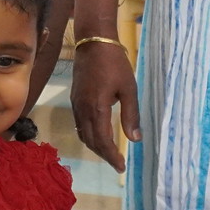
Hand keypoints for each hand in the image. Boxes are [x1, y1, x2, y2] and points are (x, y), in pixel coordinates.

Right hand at [72, 41, 139, 172]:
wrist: (93, 42)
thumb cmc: (114, 63)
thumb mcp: (128, 88)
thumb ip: (131, 115)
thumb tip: (135, 140)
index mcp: (97, 108)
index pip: (103, 141)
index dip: (112, 156)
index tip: (121, 167)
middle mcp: (83, 110)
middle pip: (91, 141)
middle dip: (104, 155)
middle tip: (117, 164)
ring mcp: (76, 105)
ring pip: (83, 134)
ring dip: (95, 146)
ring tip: (109, 152)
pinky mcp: (75, 99)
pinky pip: (79, 125)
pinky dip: (88, 135)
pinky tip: (98, 135)